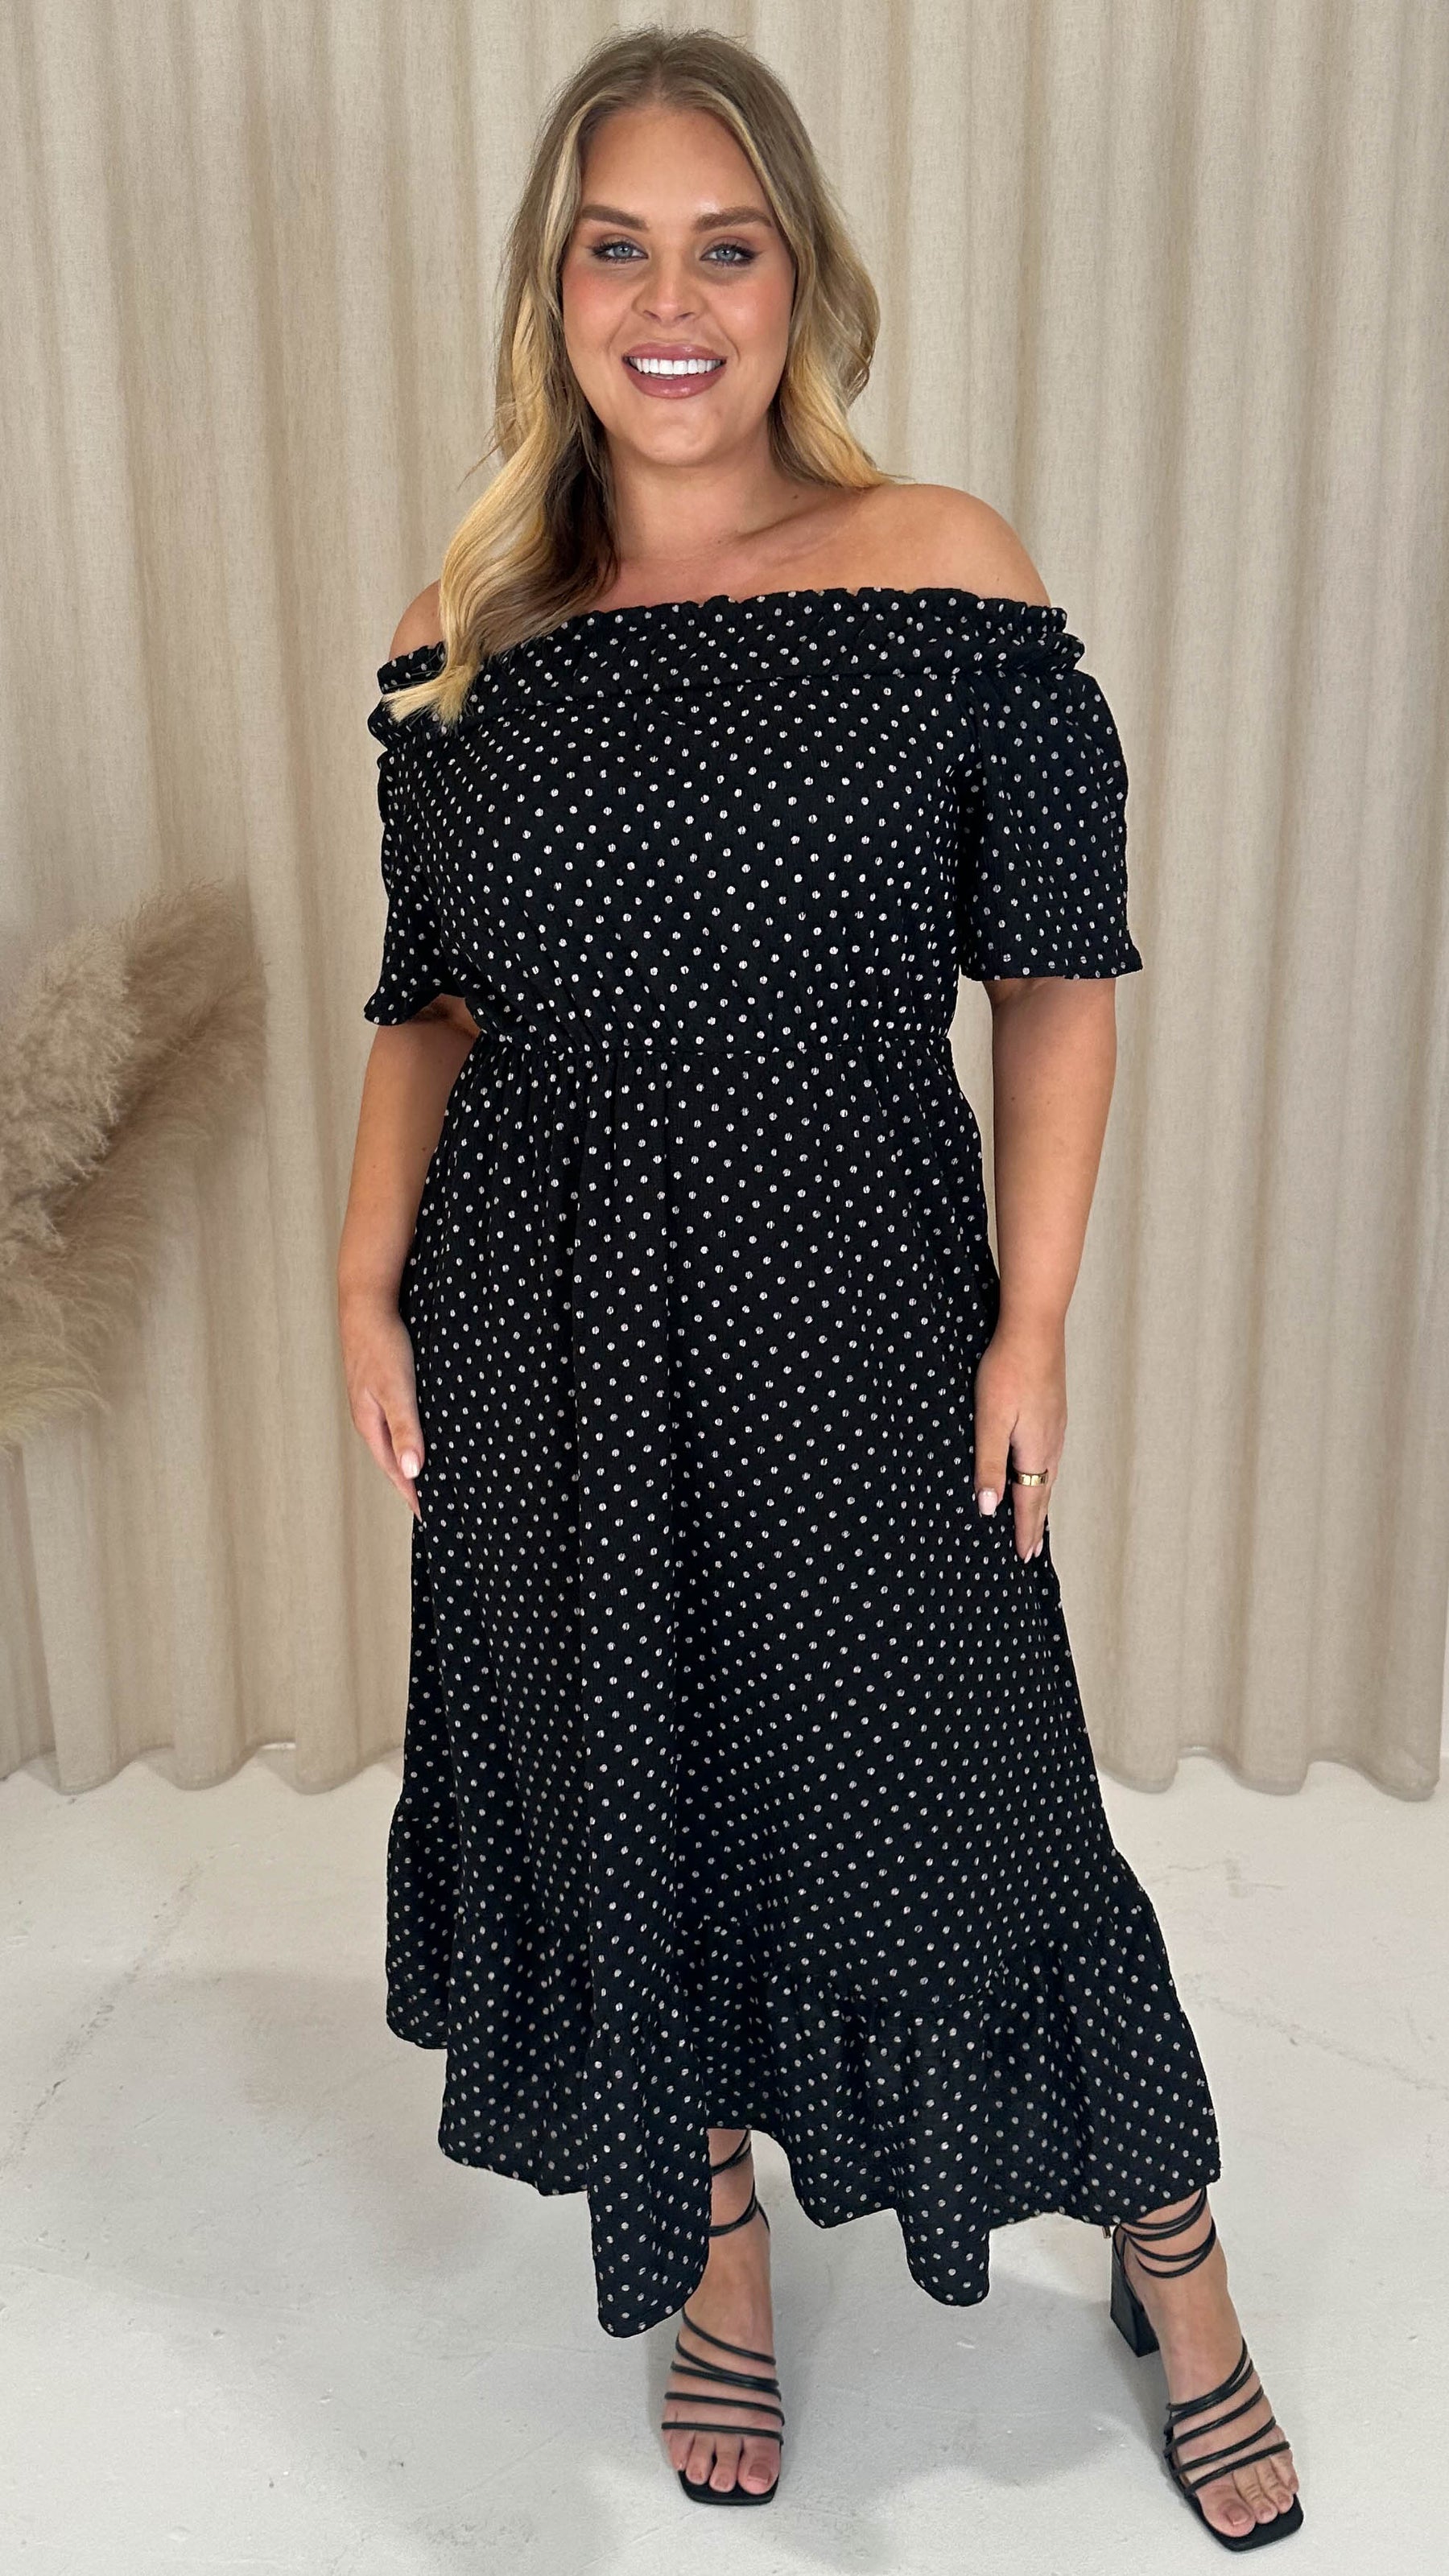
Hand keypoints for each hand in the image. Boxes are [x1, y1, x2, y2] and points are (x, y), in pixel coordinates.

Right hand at [339, 1291, 425, 1518]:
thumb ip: (406, 1429)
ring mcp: (372, 1402)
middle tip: (431, 1505)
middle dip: (410, 1482)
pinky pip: (396, 1421)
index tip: (428, 1516)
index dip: (411, 1492)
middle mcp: (369, 1417)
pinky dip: (409, 1436)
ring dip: (409, 1459)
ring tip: (428, 1477)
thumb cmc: (382, 1345)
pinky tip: (421, 1434)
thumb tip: (413, 1470)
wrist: (366, 1304)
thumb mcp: (398, 1390)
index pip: (394, 1469)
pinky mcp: (380, 1387)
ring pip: (393, 1440)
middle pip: (392, 1459)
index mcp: (370, 1424)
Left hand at [972, 1318, 1065, 1560]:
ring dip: (1040, 1499)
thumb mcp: (990, 1421)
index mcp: (1036, 1452)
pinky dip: (1043, 1475)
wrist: (1035, 1329)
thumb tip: (988, 1508)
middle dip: (1035, 1522)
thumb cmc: (1008, 1372)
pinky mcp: (1054, 1411)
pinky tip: (1037, 1469)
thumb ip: (989, 1464)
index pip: (1031, 1502)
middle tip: (1031, 1549)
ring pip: (1048, 1474)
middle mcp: (1052, 1444)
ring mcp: (1056, 1427)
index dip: (1025, 1530)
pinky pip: (1050, 1456)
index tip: (1025, 1556)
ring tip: (1035, 1517)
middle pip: (1043, 1492)